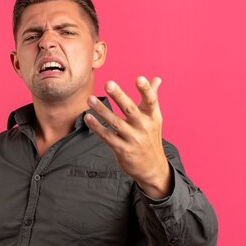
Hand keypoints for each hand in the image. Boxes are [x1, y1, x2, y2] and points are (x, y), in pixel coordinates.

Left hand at [84, 76, 171, 198]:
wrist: (152, 168)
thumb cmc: (151, 138)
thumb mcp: (154, 119)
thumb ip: (152, 98)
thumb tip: (157, 79)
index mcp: (152, 117)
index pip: (151, 101)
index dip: (146, 89)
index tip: (139, 78)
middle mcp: (144, 127)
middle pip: (130, 109)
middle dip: (119, 96)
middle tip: (108, 83)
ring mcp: (133, 139)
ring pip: (115, 122)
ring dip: (101, 110)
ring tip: (90, 99)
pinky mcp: (122, 150)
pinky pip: (107, 136)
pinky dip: (96, 127)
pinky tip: (88, 117)